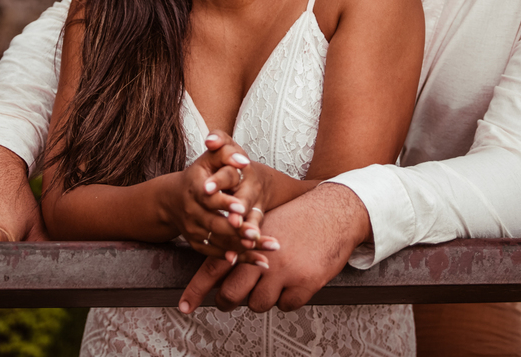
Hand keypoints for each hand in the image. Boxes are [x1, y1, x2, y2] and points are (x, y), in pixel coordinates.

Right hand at [163, 130, 278, 260]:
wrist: (173, 199)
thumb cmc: (199, 174)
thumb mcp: (208, 158)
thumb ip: (224, 152)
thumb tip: (243, 160)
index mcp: (194, 189)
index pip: (210, 199)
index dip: (225, 203)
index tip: (241, 208)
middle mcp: (192, 212)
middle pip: (216, 225)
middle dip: (238, 231)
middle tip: (257, 233)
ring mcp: (194, 230)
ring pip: (220, 242)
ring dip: (244, 248)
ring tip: (269, 248)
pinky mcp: (198, 244)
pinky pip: (219, 254)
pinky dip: (240, 258)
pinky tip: (261, 261)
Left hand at [177, 183, 369, 313]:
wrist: (337, 211)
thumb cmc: (300, 216)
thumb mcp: (266, 222)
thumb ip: (244, 242)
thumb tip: (226, 268)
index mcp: (249, 238)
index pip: (215, 267)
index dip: (196, 290)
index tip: (183, 308)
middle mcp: (262, 255)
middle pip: (232, 295)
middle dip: (229, 301)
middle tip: (232, 300)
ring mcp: (284, 271)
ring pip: (258, 304)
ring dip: (264, 297)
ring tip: (276, 279)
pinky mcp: (305, 283)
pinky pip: (286, 306)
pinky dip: (289, 298)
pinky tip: (296, 280)